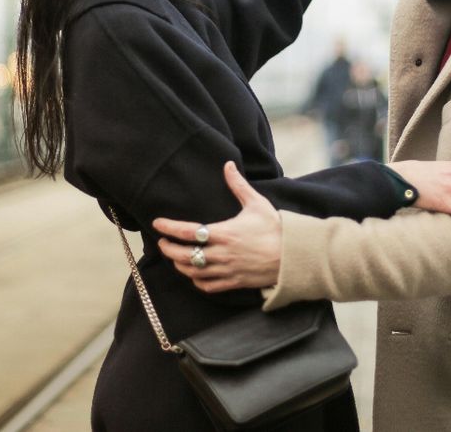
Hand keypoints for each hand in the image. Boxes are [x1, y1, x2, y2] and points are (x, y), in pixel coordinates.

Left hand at [153, 162, 282, 292]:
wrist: (293, 256)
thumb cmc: (275, 228)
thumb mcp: (257, 203)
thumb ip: (238, 185)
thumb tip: (227, 165)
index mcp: (225, 233)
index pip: (188, 231)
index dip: (169, 228)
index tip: (157, 224)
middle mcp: (222, 253)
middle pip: (185, 255)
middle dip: (169, 249)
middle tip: (162, 243)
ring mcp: (227, 270)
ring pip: (193, 271)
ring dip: (179, 265)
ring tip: (174, 257)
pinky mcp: (234, 282)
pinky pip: (208, 285)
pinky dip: (197, 280)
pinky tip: (194, 274)